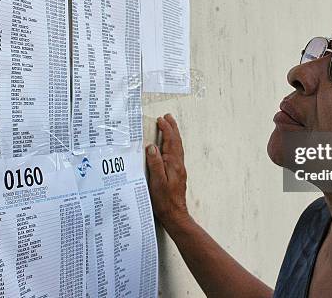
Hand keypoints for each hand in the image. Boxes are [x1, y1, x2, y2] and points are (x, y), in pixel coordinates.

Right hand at [146, 114, 190, 232]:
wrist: (175, 214)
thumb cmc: (164, 200)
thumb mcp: (157, 182)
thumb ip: (155, 163)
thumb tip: (152, 147)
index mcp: (173, 164)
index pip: (170, 141)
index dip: (166, 129)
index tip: (161, 119)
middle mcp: (178, 164)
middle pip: (176, 141)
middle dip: (172, 128)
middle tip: (168, 117)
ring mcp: (179, 169)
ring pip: (177, 147)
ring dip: (174, 135)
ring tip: (170, 126)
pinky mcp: (178, 174)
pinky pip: (176, 153)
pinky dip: (173, 144)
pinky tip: (170, 146)